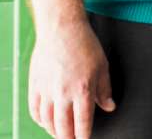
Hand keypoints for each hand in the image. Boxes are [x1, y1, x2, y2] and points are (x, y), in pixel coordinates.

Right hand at [29, 19, 114, 138]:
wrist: (62, 29)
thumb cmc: (85, 45)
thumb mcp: (103, 67)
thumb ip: (105, 90)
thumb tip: (110, 107)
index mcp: (82, 90)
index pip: (82, 122)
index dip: (84, 135)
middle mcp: (63, 93)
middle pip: (63, 126)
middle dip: (68, 137)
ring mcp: (46, 90)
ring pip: (47, 121)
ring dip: (54, 131)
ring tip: (60, 133)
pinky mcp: (35, 85)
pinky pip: (34, 110)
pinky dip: (40, 120)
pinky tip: (46, 122)